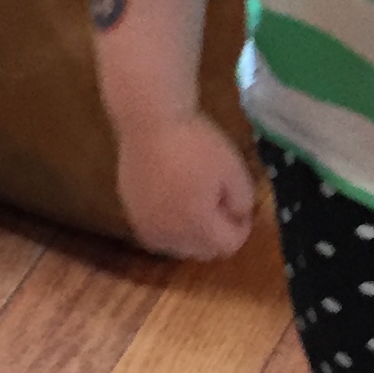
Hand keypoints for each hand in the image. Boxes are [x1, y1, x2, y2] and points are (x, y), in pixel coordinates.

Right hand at [118, 112, 255, 260]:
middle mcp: (168, 236)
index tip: (242, 205)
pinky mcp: (130, 213)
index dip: (241, 227)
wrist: (149, 121)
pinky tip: (174, 198)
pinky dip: (170, 223)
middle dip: (217, 232)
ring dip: (192, 232)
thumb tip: (237, 217)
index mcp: (196, 227)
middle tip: (221, 201)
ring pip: (179, 245)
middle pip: (203, 251)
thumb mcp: (234, 169)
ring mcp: (146, 226)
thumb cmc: (196, 143)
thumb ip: (243, 202)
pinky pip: (158, 232)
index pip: (228, 246)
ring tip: (196, 200)